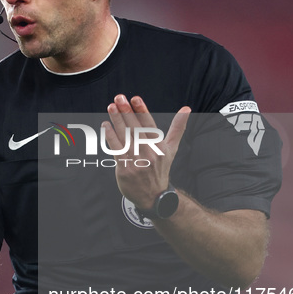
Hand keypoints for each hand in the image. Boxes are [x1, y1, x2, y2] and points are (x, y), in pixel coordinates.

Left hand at [102, 95, 190, 209]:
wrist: (153, 196)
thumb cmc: (160, 168)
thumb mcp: (171, 149)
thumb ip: (177, 128)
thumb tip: (187, 109)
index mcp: (159, 147)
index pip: (149, 125)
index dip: (142, 111)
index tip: (135, 98)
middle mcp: (148, 153)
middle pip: (135, 129)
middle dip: (126, 112)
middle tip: (118, 98)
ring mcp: (136, 162)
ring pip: (124, 137)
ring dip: (116, 121)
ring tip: (111, 107)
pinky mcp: (124, 169)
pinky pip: (116, 150)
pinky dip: (110, 137)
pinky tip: (105, 125)